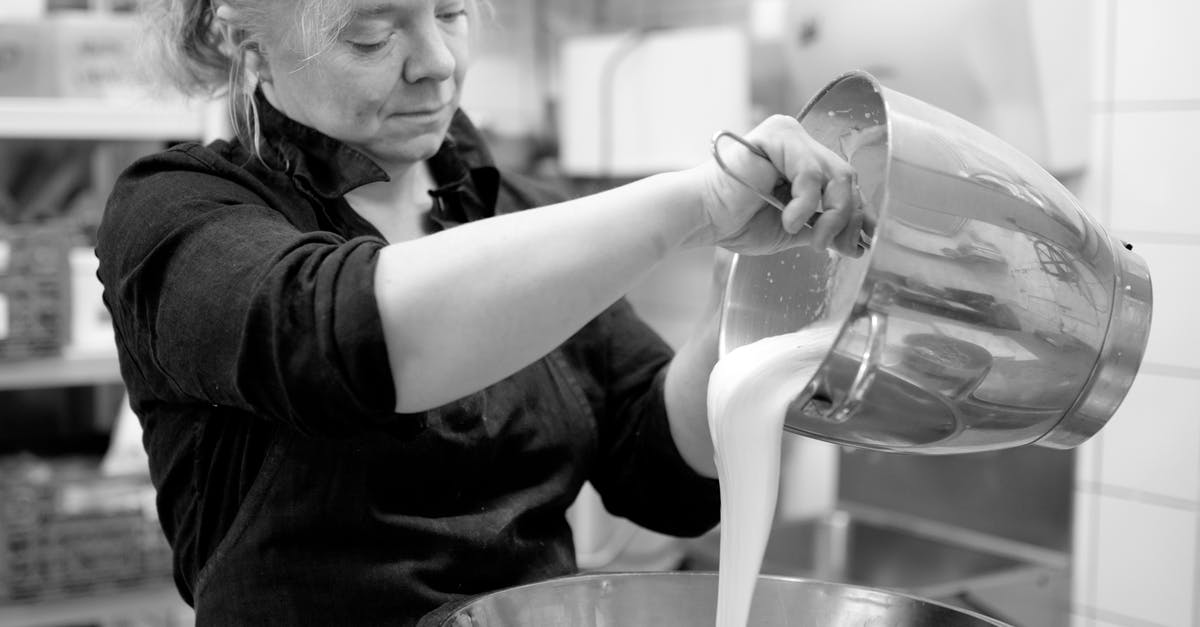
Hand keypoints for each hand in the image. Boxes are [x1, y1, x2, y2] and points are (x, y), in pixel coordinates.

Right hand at [692, 115, 866, 256]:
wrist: (700, 217)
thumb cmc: (734, 221)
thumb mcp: (792, 229)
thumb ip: (822, 227)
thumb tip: (857, 243)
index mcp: (801, 159)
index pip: (844, 182)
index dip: (858, 213)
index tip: (857, 244)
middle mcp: (798, 141)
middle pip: (847, 177)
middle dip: (848, 217)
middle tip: (833, 246)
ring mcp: (789, 135)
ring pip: (838, 174)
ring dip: (832, 215)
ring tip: (814, 240)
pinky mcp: (778, 136)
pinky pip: (811, 173)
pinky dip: (806, 204)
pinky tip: (788, 221)